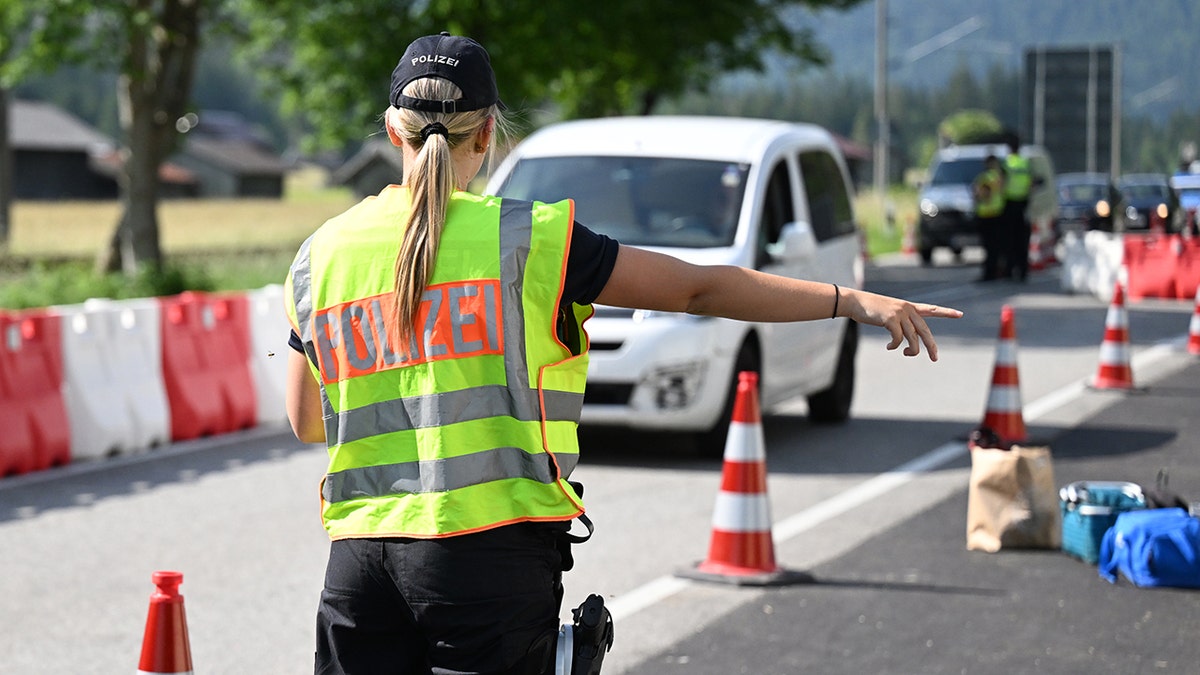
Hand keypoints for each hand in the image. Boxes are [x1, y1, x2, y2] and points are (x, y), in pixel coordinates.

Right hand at [842, 289, 962, 360]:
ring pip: (913, 338)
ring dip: (911, 350)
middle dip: (931, 346)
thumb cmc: (870, 309)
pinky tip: (889, 347)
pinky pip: (898, 338)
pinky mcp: (890, 319)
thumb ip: (900, 323)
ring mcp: (899, 314)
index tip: (960, 314)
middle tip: (935, 358)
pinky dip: (895, 345)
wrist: (855, 302)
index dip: (946, 312)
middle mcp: (907, 309)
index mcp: (909, 307)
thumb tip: (906, 341)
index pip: (931, 309)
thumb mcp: (889, 313)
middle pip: (925, 331)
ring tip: (905, 354)